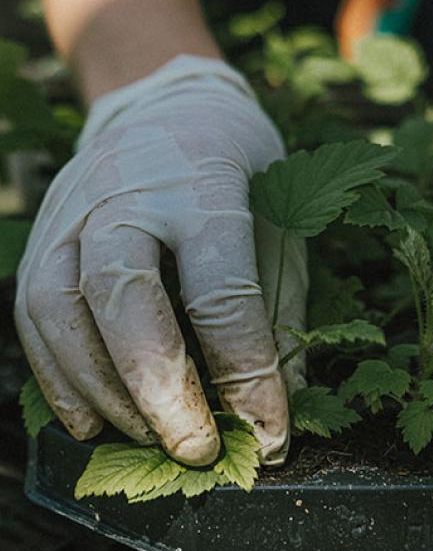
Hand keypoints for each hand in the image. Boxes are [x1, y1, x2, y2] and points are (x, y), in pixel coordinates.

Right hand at [14, 56, 306, 465]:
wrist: (170, 100)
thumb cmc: (239, 165)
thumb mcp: (283, 219)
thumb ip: (279, 310)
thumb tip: (277, 409)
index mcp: (205, 181)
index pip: (220, 287)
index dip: (246, 370)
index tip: (269, 433)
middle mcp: (129, 191)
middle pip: (122, 294)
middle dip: (157, 387)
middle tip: (196, 449)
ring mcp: (74, 207)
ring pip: (59, 309)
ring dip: (102, 391)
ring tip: (149, 438)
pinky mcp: (43, 229)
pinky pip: (32, 312)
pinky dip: (59, 376)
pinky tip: (95, 418)